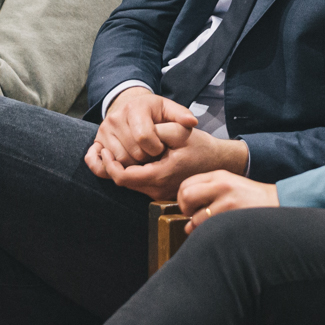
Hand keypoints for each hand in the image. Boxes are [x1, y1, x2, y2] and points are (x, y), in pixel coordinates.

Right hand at [91, 86, 198, 173]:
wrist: (131, 107)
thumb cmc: (154, 112)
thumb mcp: (169, 109)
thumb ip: (181, 115)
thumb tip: (191, 122)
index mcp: (134, 108)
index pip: (144, 137)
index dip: (156, 148)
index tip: (162, 148)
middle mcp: (115, 118)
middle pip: (132, 152)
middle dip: (146, 159)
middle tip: (153, 156)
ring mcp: (104, 131)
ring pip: (118, 160)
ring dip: (133, 165)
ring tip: (143, 158)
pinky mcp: (96, 142)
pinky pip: (95, 161)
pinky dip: (107, 169)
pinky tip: (121, 167)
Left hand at [93, 121, 247, 198]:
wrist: (219, 161)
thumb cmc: (201, 146)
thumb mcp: (180, 132)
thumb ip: (157, 131)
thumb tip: (136, 135)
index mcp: (160, 176)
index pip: (123, 177)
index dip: (110, 164)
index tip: (106, 150)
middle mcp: (158, 190)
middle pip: (123, 183)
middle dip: (112, 167)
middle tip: (105, 149)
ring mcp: (159, 193)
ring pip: (130, 184)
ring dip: (120, 170)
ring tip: (114, 152)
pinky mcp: (161, 191)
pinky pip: (139, 184)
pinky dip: (129, 172)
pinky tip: (129, 159)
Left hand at [178, 171, 277, 227]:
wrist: (278, 203)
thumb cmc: (252, 199)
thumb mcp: (230, 186)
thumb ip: (208, 194)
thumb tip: (187, 220)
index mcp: (219, 175)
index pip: (186, 184)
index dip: (182, 198)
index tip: (189, 207)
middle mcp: (221, 185)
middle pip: (185, 195)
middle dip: (185, 210)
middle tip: (194, 216)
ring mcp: (227, 201)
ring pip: (195, 216)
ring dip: (196, 226)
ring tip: (208, 225)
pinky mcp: (233, 216)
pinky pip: (208, 227)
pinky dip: (206, 233)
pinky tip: (216, 231)